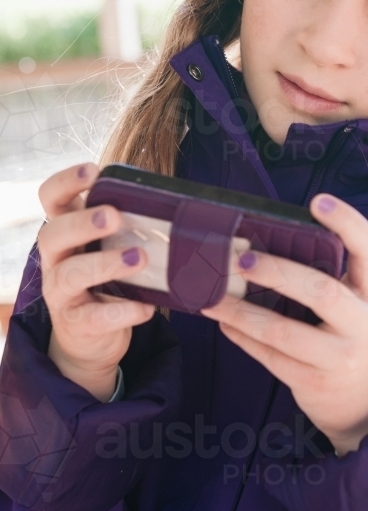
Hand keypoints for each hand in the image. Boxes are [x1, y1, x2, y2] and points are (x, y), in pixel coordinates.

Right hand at [37, 162, 154, 400]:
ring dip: (105, 263)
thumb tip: (173, 202)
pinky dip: (122, 311)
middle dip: (82, 223)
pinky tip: (146, 307)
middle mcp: (55, 259)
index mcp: (65, 232)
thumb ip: (127, 226)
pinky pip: (95, 316)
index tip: (92, 171)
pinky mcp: (76, 323)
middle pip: (52, 234)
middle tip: (113, 216)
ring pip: (71, 274)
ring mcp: (61, 293)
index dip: (65, 182)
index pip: (51, 199)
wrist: (90, 338)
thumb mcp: (109, 248)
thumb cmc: (106, 280)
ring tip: (139, 257)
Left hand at [201, 194, 367, 455]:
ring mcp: (339, 356)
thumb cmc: (352, 338)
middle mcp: (361, 323)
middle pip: (321, 291)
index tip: (318, 201)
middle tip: (240, 259)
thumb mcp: (357, 306)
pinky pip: (270, 357)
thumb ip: (329, 278)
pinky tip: (223, 321)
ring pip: (284, 332)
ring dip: (242, 312)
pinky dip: (242, 337)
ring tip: (212, 296)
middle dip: (277, 272)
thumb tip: (265, 244)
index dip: (348, 222)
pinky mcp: (314, 382)